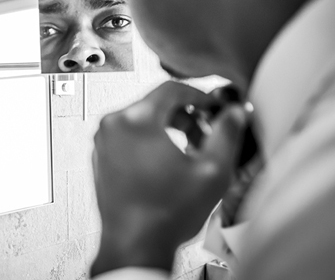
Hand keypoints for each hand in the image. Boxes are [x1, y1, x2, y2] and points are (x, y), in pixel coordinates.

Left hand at [90, 81, 249, 276]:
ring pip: (141, 121)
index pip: (171, 89)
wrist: (134, 245)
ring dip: (168, 130)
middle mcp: (113, 125)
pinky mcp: (100, 156)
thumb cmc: (165, 214)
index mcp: (136, 119)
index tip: (210, 107)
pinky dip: (148, 142)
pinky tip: (167, 165)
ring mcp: (102, 141)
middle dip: (185, 118)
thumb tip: (234, 114)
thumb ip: (227, 134)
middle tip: (205, 136)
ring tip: (189, 155)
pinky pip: (128, 137)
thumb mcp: (212, 171)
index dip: (198, 95)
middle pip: (156, 104)